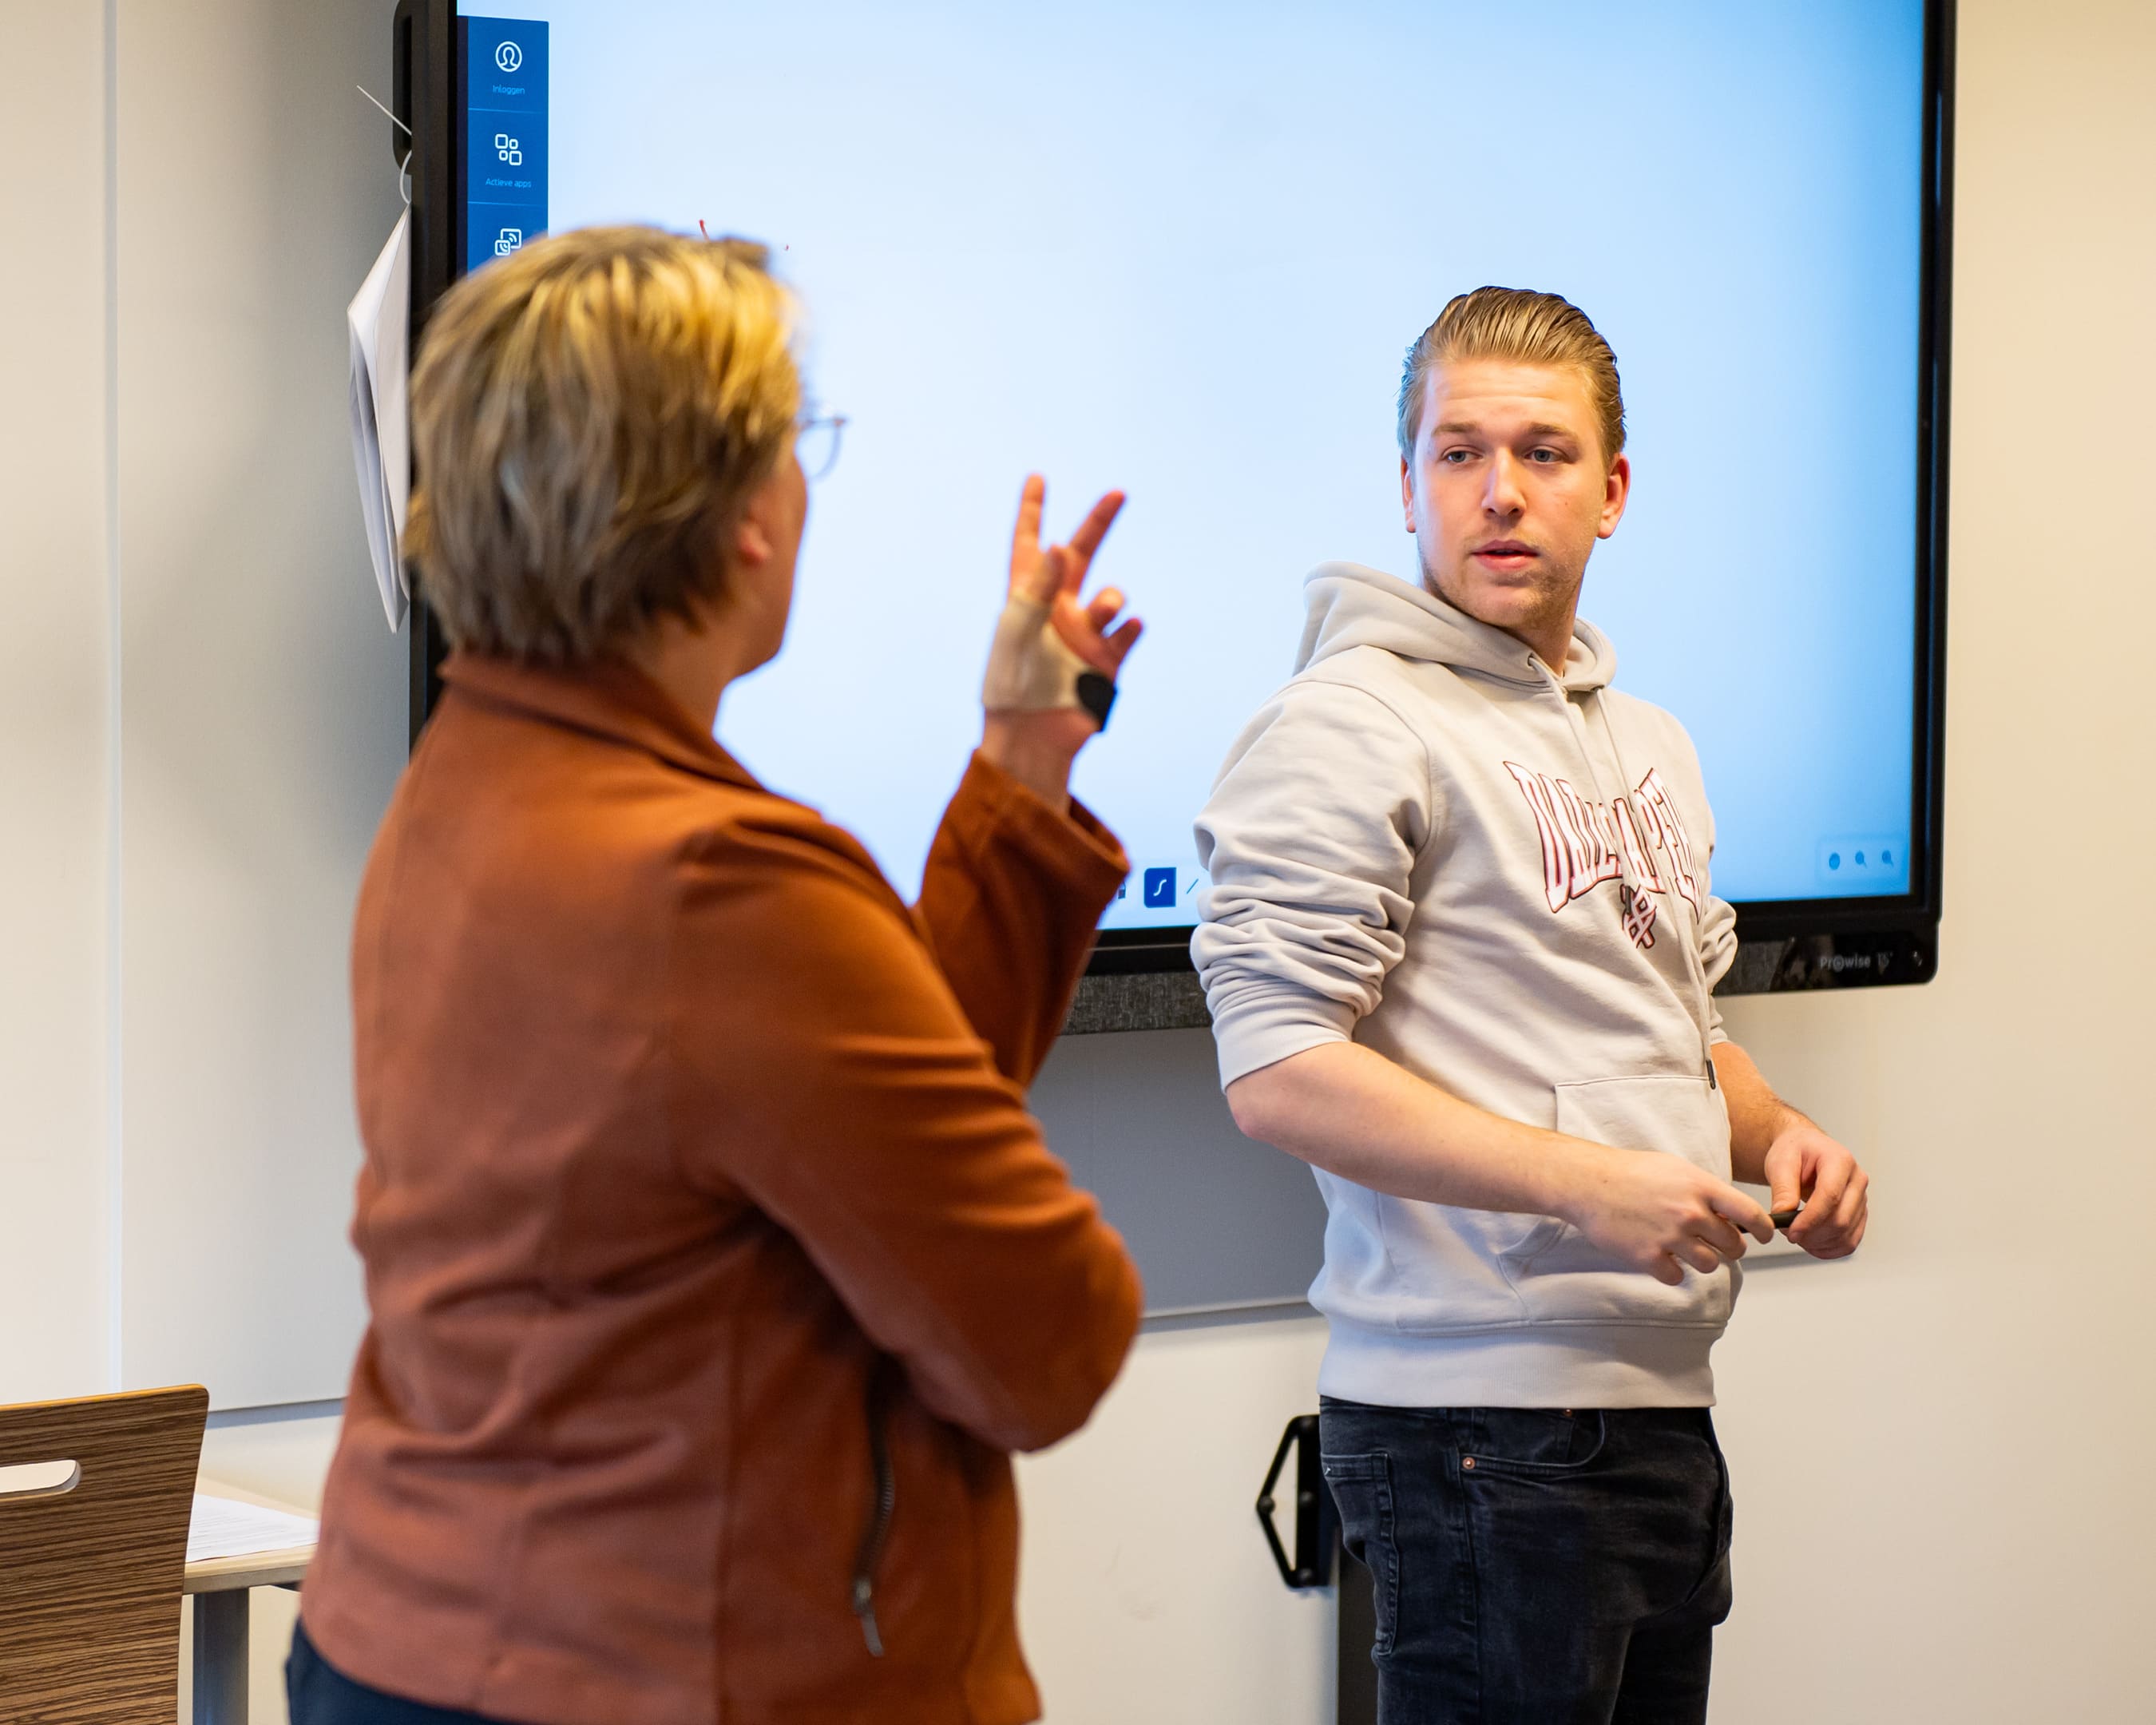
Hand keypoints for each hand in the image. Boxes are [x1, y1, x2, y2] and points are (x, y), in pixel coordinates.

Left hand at [982, 476, 1143, 804]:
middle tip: (1118, 494)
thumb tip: (1061, 545)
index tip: (1036, 479)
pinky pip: (1126, 634)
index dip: (1033, 512)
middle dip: (1098, 524)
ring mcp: (1083, 636)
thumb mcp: (1020, 628)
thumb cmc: (1012, 682)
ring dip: (1112, 598)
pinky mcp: (1104, 663)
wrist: (1032, 734)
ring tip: (1104, 612)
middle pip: (1082, 556)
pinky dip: (1129, 627)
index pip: (1030, 546)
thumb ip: (1041, 586)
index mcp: (1027, 598)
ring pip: (1111, 598)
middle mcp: (1057, 611)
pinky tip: (1126, 628)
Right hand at [1562, 1145, 1774, 1287]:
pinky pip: (1676, 1277)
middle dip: (1729, 1247)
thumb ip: (1705, 1191)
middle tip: (1716, 1242)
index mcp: (1700, 1187)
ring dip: (1702, 1260)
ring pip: (1709, 1265)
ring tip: (1683, 1247)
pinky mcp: (1648, 1257)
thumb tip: (1730, 1216)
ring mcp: (1670, 1237)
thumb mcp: (1676, 1169)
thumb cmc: (1631, 1172)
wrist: (1588, 1183)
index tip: (1763, 1236)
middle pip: (1733, 1246)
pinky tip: (1659, 1255)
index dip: (1764, 1229)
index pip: (1751, 1214)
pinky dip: (1670, 1270)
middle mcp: (1690, 1213)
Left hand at [1762, 1117, 1868, 1258]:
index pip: (1830, 1196)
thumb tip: (1783, 1214)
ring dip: (1819, 1243)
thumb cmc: (1795, 1151)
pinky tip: (1811, 1244)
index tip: (1791, 1231)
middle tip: (1788, 1232)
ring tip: (1797, 1236)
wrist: (1804, 1149)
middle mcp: (1857, 1180)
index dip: (1810, 1219)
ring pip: (1846, 1234)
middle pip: (1841, 1219)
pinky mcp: (1859, 1214)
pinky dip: (1830, 1249)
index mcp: (1840, 1160)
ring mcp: (1861, 1199)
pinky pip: (1850, 1241)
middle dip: (1812, 1233)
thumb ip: (1782, 1188)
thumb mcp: (1780, 1162)